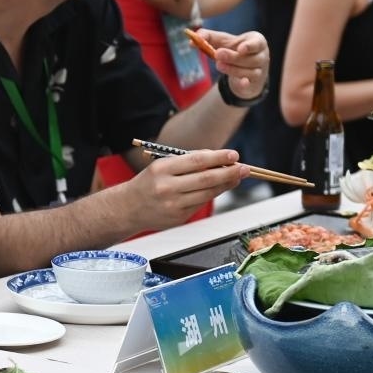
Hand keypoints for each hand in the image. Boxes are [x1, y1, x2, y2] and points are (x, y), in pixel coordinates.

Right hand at [122, 149, 247, 229]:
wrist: (128, 208)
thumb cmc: (148, 183)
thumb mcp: (161, 166)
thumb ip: (187, 162)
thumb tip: (218, 160)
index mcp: (162, 169)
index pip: (196, 161)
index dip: (218, 158)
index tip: (233, 155)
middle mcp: (167, 187)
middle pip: (206, 179)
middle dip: (229, 172)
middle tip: (244, 168)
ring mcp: (173, 205)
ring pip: (207, 193)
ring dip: (225, 185)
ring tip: (237, 177)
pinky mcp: (179, 217)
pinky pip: (201, 203)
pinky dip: (212, 195)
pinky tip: (220, 188)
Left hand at [202, 28, 269, 99]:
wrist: (242, 70)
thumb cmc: (233, 50)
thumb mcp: (222, 42)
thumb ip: (208, 37)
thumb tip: (192, 40)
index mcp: (256, 42)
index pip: (257, 43)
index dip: (250, 46)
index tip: (240, 49)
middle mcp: (261, 56)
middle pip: (249, 58)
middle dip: (233, 57)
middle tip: (218, 54)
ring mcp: (259, 70)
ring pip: (248, 71)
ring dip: (232, 68)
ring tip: (219, 65)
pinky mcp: (253, 83)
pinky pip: (249, 83)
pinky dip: (245, 83)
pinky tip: (241, 82)